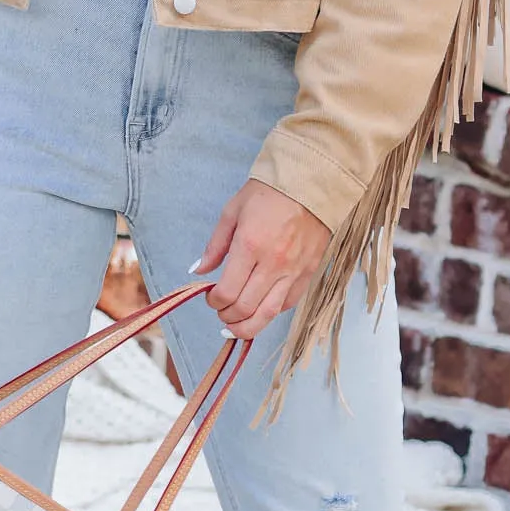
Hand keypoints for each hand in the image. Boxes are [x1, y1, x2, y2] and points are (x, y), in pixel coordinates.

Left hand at [196, 180, 330, 340]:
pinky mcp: (309, 272)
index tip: (211, 298)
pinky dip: (272, 312)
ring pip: (268, 314)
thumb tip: (198, 270)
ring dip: (248, 326)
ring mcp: (294, 270)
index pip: (227, 292)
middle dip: (227, 317)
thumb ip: (215, 245)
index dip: (214, 302)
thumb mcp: (232, 211)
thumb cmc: (269, 192)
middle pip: (245, 308)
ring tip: (237, 327)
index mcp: (250, 245)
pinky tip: (261, 310)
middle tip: (221, 313)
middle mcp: (272, 263)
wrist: (311, 183)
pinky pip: (289, 303)